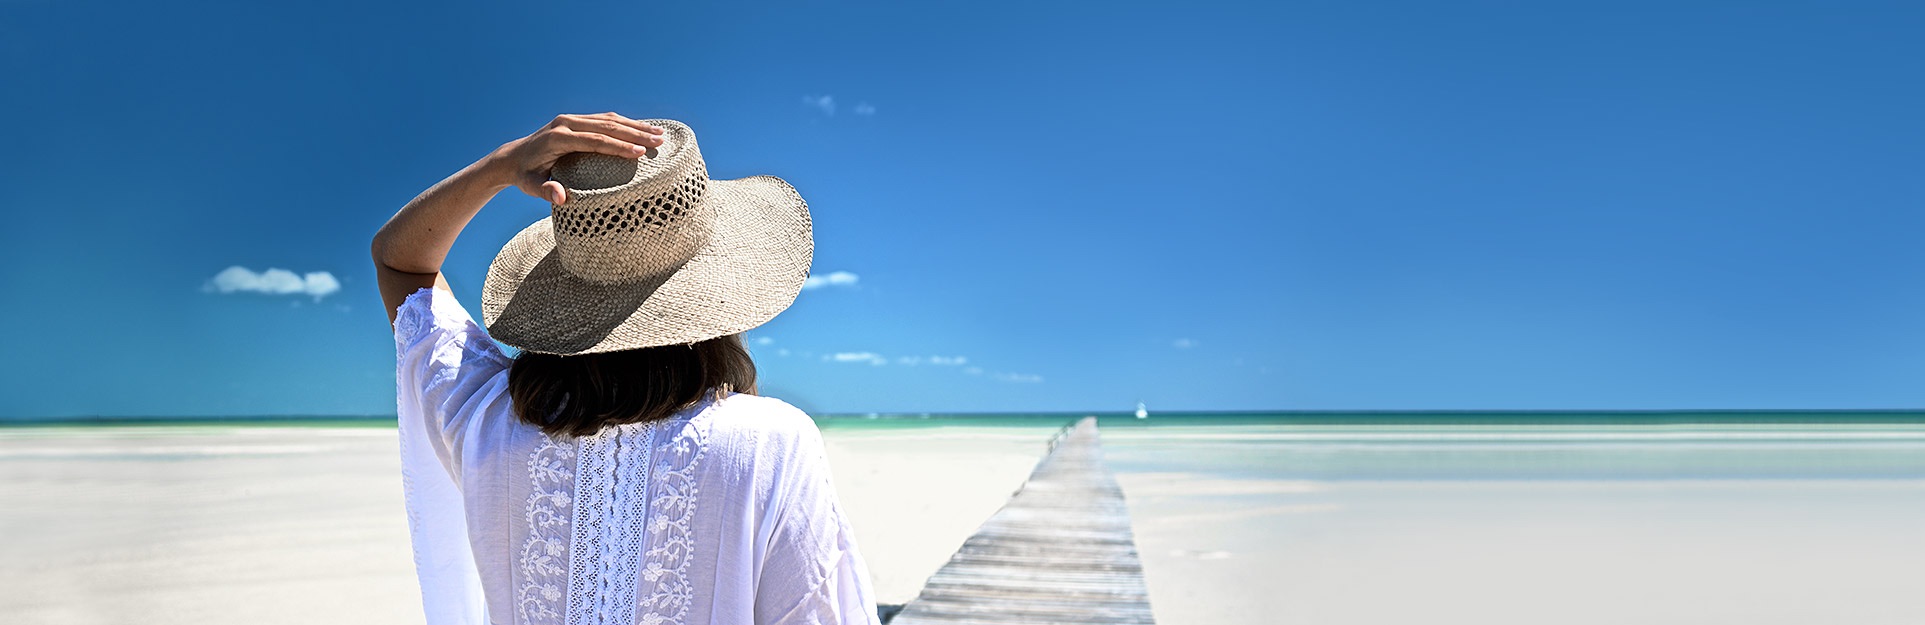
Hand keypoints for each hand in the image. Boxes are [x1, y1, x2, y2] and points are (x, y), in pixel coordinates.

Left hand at [487, 113, 666, 204]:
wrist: (513, 157)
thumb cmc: (525, 175)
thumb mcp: (530, 186)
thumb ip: (544, 191)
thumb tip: (561, 198)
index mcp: (558, 137)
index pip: (595, 140)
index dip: (618, 146)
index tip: (640, 153)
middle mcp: (566, 123)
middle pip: (606, 126)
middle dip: (635, 134)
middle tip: (659, 142)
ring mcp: (571, 118)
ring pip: (608, 119)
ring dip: (635, 126)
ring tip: (660, 134)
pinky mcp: (576, 120)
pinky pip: (604, 119)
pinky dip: (625, 124)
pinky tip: (642, 129)